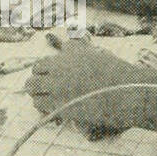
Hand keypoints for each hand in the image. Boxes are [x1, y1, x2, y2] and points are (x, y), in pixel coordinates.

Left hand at [23, 39, 155, 129]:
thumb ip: (78, 52)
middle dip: (39, 79)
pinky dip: (43, 105)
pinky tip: (52, 107)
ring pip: (32, 88)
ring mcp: (57, 87)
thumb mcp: (96, 55)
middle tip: (47, 87)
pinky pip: (39, 104)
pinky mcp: (59, 105)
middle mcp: (58, 69)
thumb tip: (66, 48)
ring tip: (47, 97)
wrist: (124, 93)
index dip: (47, 69)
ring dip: (37, 92)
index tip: (52, 76)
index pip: (43, 61)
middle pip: (35, 72)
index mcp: (68, 55)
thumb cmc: (116, 74)